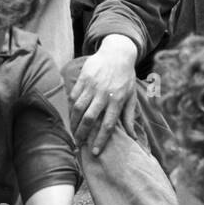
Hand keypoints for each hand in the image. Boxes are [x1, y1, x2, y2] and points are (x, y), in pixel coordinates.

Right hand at [68, 38, 139, 155]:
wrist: (117, 53)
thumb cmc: (126, 77)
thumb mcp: (132, 96)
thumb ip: (130, 117)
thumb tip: (133, 137)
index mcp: (118, 100)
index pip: (108, 125)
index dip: (100, 140)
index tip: (94, 152)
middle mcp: (104, 94)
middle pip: (90, 119)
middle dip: (83, 134)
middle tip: (79, 145)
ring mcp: (92, 86)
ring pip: (78, 108)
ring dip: (74, 123)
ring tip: (73, 133)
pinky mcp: (83, 78)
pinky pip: (73, 97)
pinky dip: (70, 109)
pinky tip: (71, 117)